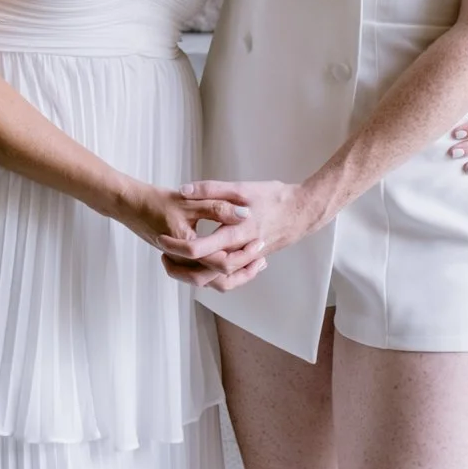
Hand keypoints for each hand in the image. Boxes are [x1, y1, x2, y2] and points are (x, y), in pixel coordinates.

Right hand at [118, 183, 267, 289]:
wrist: (129, 206)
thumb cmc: (156, 201)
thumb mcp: (190, 200)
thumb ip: (218, 207)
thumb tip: (245, 213)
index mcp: (187, 248)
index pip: (221, 263)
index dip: (245, 255)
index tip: (261, 243)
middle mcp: (183, 262)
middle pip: (218, 278)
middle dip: (243, 271)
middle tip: (262, 258)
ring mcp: (180, 264)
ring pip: (210, 281)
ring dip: (232, 274)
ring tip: (252, 262)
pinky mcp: (179, 262)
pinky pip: (202, 274)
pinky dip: (219, 270)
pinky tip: (231, 256)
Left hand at [161, 178, 314, 291]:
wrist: (305, 211)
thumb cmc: (274, 197)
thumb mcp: (242, 188)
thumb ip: (212, 190)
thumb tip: (184, 190)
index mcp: (236, 234)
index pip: (201, 249)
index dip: (178, 246)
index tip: (162, 240)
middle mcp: (242, 252)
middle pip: (207, 273)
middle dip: (182, 269)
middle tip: (163, 255)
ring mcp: (249, 260)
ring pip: (219, 280)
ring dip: (197, 275)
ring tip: (178, 262)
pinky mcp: (254, 260)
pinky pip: (232, 276)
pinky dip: (216, 274)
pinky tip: (206, 263)